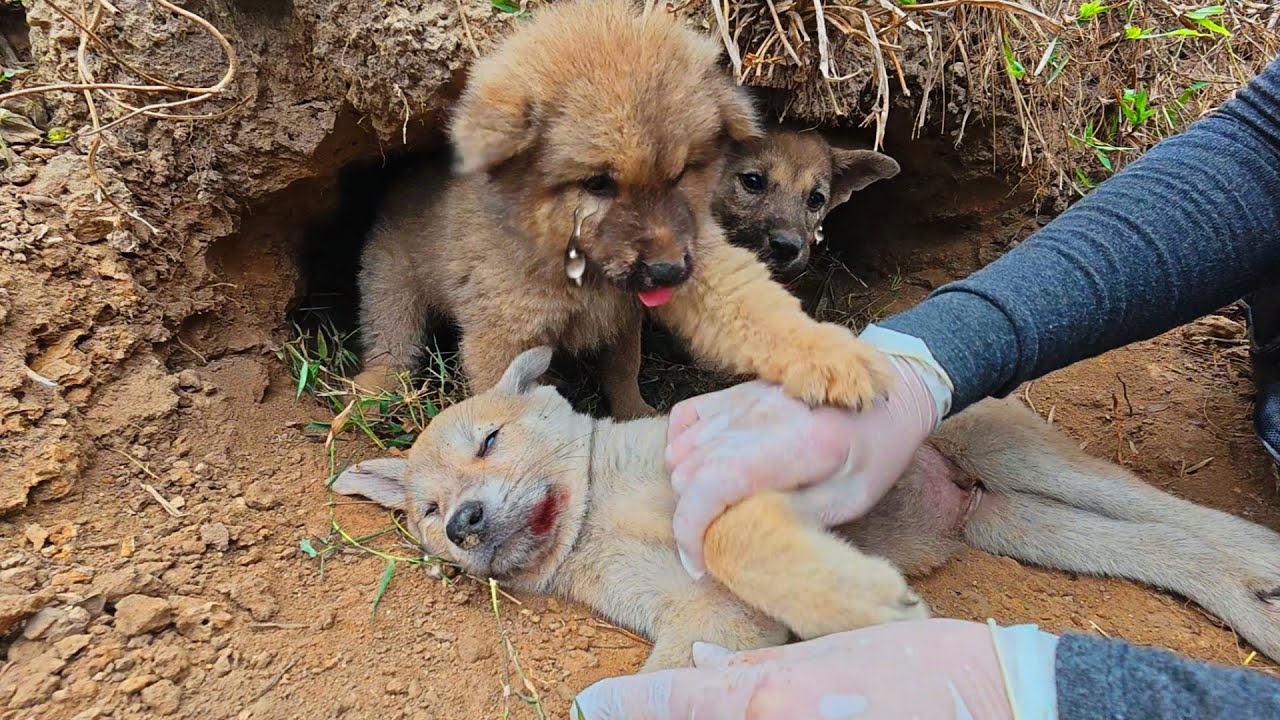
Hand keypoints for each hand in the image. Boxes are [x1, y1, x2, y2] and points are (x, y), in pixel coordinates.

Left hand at [571, 619, 1059, 718]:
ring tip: (672, 704)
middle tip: (618, 708)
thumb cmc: (916, 665)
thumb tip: (701, 662)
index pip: (678, 704)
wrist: (994, 699)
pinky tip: (761, 706)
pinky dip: (750, 718)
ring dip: (698, 718)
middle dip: (659, 713)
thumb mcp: (828, 652)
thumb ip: (755, 667)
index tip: (589, 704)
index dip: (627, 705)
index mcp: (772, 697)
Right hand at [667, 349, 945, 577]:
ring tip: (722, 504)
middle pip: (689, 474)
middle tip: (725, 535)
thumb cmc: (876, 454)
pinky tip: (702, 468)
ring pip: (680, 452)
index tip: (698, 563)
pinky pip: (683, 419)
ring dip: (690, 486)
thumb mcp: (852, 500)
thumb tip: (739, 537)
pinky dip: (680, 448)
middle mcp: (762, 415)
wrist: (889, 395)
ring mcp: (745, 398)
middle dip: (696, 516)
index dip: (691, 529)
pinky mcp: (737, 391)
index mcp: (798, 444)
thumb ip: (797, 516)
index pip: (713, 483)